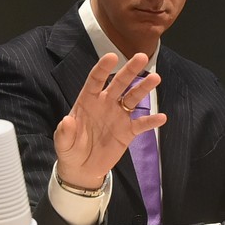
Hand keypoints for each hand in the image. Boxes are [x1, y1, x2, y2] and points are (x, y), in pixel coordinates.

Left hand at [53, 52, 165, 190]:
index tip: (112, 56)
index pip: (96, 80)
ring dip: (144, 88)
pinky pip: (141, 124)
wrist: (82, 169)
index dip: (103, 68)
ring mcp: (118, 116)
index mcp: (88, 101)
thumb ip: (64, 132)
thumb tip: (67, 121)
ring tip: (156, 77)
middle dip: (130, 70)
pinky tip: (161, 117)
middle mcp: (106, 104)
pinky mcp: (128, 132)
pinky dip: (151, 121)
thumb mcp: (63, 143)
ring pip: (133, 98)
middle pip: (119, 83)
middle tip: (141, 56)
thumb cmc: (70, 149)